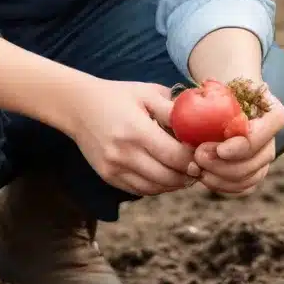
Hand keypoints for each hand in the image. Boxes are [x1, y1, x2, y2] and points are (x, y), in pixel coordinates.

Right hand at [71, 76, 201, 196]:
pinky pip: (139, 190)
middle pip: (167, 177)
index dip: (194, 159)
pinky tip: (167, 176)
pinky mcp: (108, 177)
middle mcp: (124, 154)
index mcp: (136, 131)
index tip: (204, 154)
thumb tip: (200, 122)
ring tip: (187, 174)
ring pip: (155, 188)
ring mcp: (114, 168)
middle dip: (188, 175)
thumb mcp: (147, 93)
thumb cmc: (119, 95)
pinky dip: (157, 187)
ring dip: (174, 184)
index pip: (175, 156)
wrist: (79, 106)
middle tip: (201, 167)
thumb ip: (173, 109)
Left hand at [193, 85, 283, 195]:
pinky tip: (202, 175)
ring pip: (248, 178)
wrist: (222, 102)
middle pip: (255, 160)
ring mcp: (264, 158)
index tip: (219, 149)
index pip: (263, 134)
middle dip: (223, 164)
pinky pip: (242, 188)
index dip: (241, 146)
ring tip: (195, 166)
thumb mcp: (215, 87)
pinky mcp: (254, 173)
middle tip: (197, 156)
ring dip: (219, 177)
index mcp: (273, 113)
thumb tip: (195, 102)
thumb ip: (210, 95)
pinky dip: (221, 185)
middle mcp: (273, 138)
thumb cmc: (218, 90)